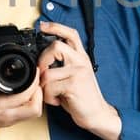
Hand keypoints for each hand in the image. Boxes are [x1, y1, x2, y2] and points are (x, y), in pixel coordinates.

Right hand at [0, 47, 44, 139]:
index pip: (24, 97)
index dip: (34, 82)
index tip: (34, 71)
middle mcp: (4, 116)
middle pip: (36, 109)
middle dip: (40, 93)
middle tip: (36, 80)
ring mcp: (7, 122)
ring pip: (33, 114)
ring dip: (37, 99)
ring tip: (32, 85)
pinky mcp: (8, 123)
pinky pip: (26, 115)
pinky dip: (31, 104)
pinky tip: (25, 93)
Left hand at [37, 21, 121, 139]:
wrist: (97, 114)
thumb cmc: (82, 96)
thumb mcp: (75, 76)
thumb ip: (63, 65)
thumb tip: (42, 60)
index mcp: (81, 57)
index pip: (71, 34)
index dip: (56, 27)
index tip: (43, 26)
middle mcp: (81, 61)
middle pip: (56, 46)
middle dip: (43, 60)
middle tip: (42, 72)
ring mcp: (78, 72)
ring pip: (47, 72)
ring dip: (44, 86)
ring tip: (52, 93)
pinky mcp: (74, 85)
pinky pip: (50, 87)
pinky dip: (49, 97)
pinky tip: (57, 100)